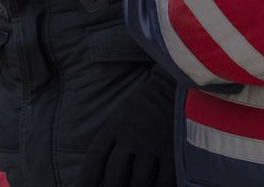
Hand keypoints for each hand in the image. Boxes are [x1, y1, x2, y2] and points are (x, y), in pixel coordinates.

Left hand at [76, 68, 176, 186]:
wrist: (177, 86)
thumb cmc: (144, 106)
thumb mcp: (121, 115)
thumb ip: (111, 141)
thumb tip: (100, 172)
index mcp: (116, 125)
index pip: (95, 158)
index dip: (86, 179)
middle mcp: (132, 136)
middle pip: (115, 175)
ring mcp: (154, 144)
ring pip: (139, 182)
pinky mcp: (175, 150)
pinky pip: (164, 181)